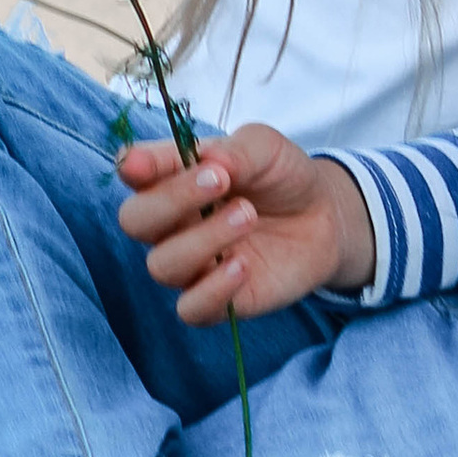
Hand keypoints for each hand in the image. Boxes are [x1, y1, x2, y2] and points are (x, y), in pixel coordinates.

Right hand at [116, 126, 374, 319]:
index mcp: (172, 177)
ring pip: (162, 265)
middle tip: (220, 181)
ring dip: (203, 239)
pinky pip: (190, 308)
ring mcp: (191, 263)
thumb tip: (209, 159)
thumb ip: (235, 151)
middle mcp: (172, 223)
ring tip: (248, 215)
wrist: (324, 217)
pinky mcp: (216, 300)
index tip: (140, 165)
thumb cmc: (282, 177)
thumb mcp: (265, 148)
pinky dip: (212, 290)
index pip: (135, 172)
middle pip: (135, 220)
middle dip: (171, 199)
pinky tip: (242, 266)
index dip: (133, 168)